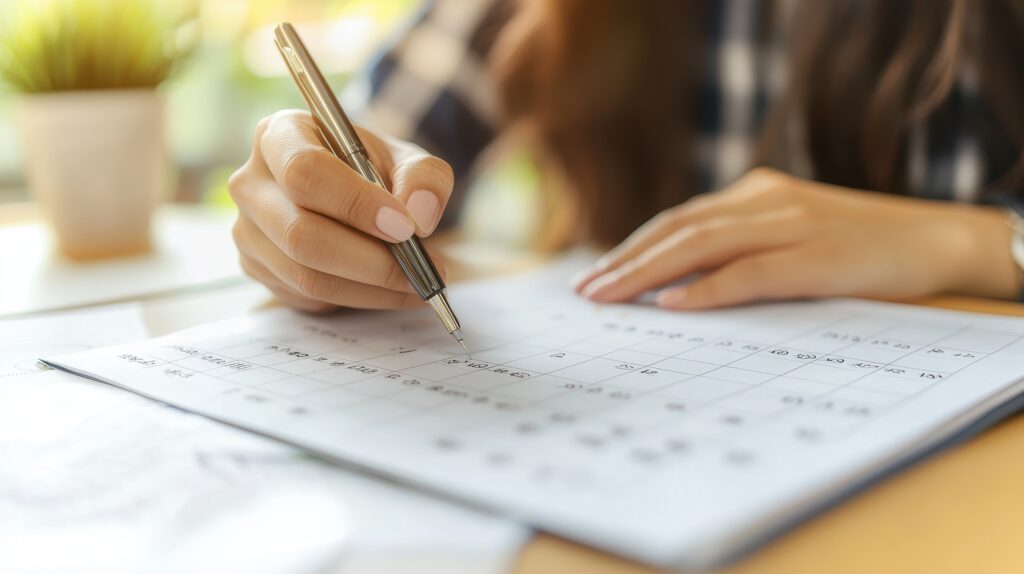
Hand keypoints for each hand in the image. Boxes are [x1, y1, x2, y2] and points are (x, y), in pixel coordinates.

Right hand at [229, 110, 454, 311]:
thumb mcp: (407, 160)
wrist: (352, 194)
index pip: (305, 171)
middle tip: (423, 269)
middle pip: (300, 233)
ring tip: (417, 284)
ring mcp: (247, 231)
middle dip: (371, 260)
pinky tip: (389, 289)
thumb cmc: (373, 171)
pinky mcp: (257, 269)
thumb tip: (419, 215)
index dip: (355, 203)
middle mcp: (251, 183)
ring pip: (305, 275)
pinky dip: (359, 298)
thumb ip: (424, 177)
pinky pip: (308, 296)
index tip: (405, 227)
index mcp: (280, 135)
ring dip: (371, 288)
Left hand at [573, 168, 1020, 308]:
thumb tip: (679, 287)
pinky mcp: (816, 257)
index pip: (679, 220)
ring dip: (647, 272)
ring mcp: (791, 226)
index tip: (596, 274)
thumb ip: (743, 251)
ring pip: (701, 244)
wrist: (938, 241)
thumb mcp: (793, 238)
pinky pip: (750, 272)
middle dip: (625, 261)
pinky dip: (707, 289)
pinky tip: (672, 305)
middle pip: (678, 229)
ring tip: (609, 296)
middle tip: (585, 291)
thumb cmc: (859, 248)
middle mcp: (766, 202)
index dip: (633, 247)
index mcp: (756, 195)